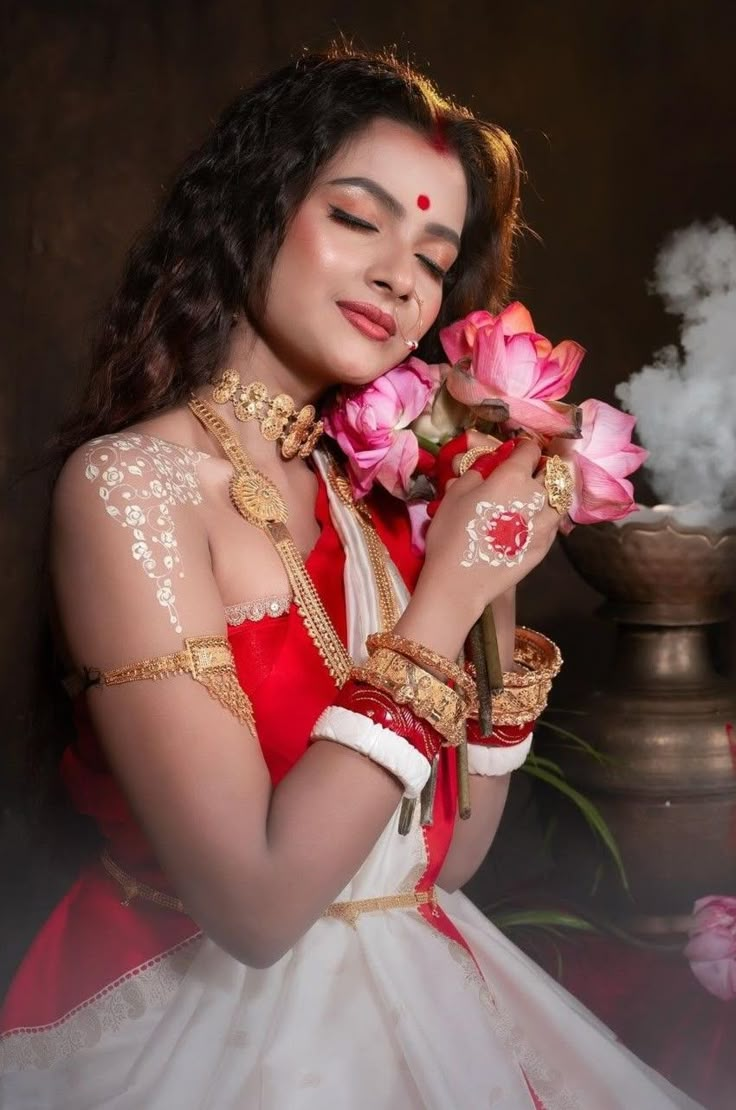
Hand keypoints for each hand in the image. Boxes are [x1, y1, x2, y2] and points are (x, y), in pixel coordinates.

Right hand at [420, 434, 560, 622]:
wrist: (460, 581)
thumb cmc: (452, 534)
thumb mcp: (454, 494)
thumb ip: (475, 473)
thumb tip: (486, 468)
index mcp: (513, 476)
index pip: (530, 449)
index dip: (523, 447)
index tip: (517, 451)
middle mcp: (536, 495)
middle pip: (552, 472)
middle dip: (543, 467)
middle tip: (532, 471)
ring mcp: (545, 523)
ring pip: (559, 498)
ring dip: (551, 493)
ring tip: (539, 497)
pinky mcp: (546, 546)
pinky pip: (554, 523)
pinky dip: (547, 517)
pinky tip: (535, 521)